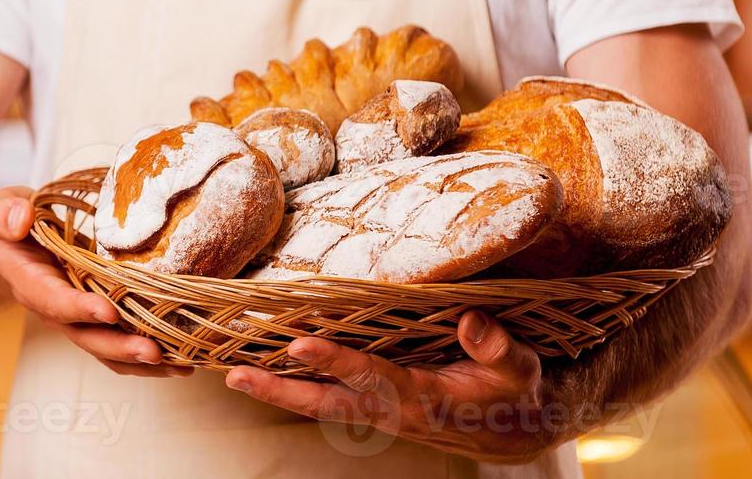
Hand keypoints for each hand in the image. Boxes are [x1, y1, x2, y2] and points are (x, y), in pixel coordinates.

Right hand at [0, 187, 191, 378]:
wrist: (13, 241)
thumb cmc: (10, 222)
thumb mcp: (0, 210)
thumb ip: (5, 215)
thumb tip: (21, 220)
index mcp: (29, 283)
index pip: (53, 301)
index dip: (79, 309)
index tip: (109, 312)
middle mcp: (54, 308)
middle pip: (86, 337)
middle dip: (120, 347)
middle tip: (154, 351)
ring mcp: (77, 317)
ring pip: (107, 348)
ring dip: (141, 361)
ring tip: (179, 365)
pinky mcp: (97, 316)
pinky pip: (120, 340)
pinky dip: (148, 355)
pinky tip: (182, 358)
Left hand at [224, 311, 557, 463]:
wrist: (511, 430)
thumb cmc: (513, 390)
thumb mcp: (518, 368)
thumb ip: (496, 346)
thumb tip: (470, 320)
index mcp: (423, 398)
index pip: (370, 376)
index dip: (334, 361)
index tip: (298, 344)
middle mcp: (390, 409)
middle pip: (326, 403)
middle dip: (280, 391)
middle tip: (236, 375)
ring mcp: (378, 411)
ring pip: (320, 404)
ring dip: (277, 391)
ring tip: (233, 374)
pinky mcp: (374, 406)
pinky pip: (328, 398)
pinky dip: (295, 388)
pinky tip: (267, 369)